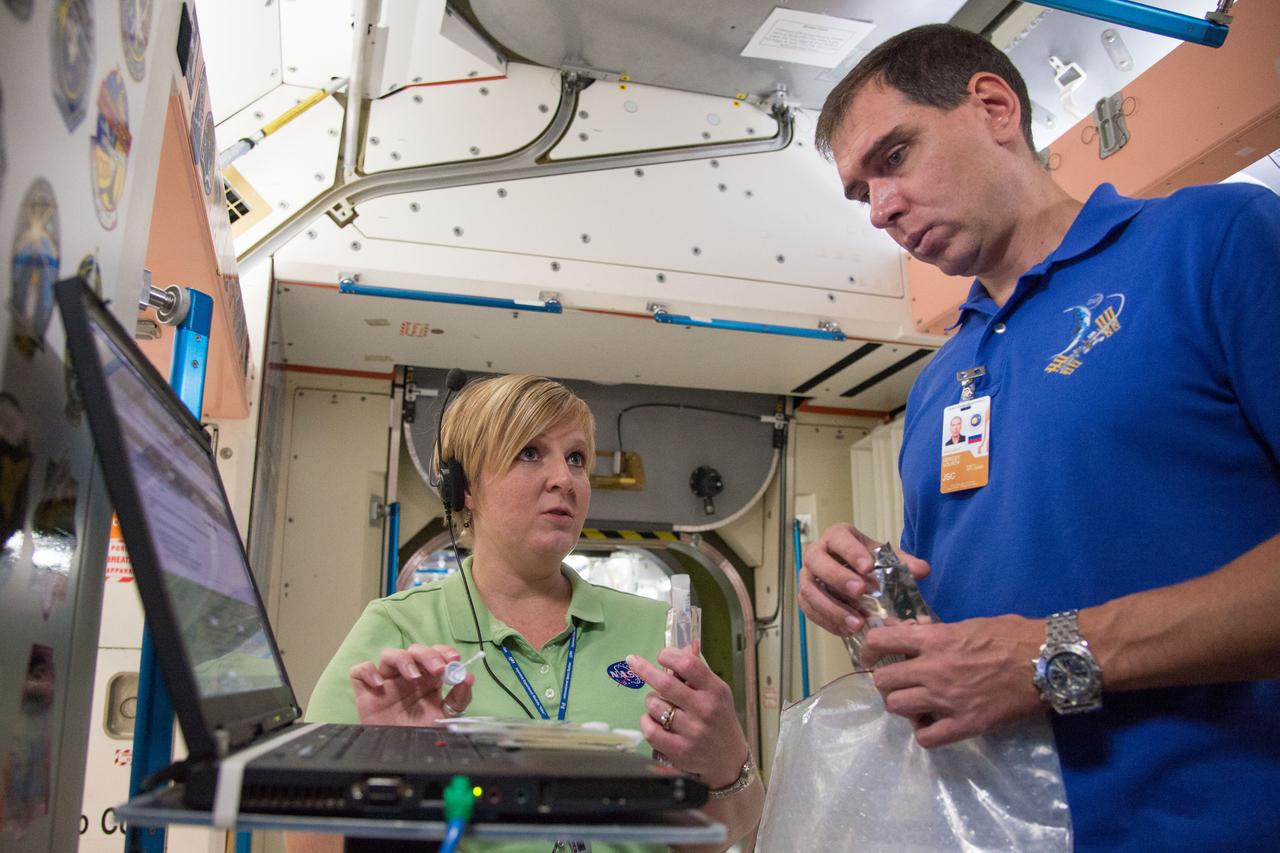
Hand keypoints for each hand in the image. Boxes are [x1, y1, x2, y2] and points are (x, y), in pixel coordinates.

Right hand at [348, 644, 473, 726]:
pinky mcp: (366, 691)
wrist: (402, 757)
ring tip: (412, 677)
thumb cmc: (421, 734)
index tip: (454, 659)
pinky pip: (360, 671)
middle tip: (438, 669)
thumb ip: (459, 699)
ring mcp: (387, 681)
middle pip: (415, 650)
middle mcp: (408, 676)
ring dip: (403, 659)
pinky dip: (368, 672)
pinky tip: (379, 685)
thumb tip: (469, 677)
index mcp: (428, 678)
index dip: (444, 651)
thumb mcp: (445, 718)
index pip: (435, 653)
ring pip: (389, 654)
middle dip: (428, 655)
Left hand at [626, 646, 748, 789]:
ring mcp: (692, 732)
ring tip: (660, 704)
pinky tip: (652, 719)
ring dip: (651, 700)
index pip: (688, 665)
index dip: (670, 655)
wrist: (729, 758)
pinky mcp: (679, 750)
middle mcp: (704, 710)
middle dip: (644, 669)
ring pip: (655, 705)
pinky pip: (650, 730)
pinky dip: (646, 721)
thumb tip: (685, 645)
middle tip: (633, 661)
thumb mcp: (717, 692)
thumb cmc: (719, 719)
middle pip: (665, 684)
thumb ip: (699, 671)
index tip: (661, 655)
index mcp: (715, 691)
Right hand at [799, 523, 929, 635]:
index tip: (868, 567)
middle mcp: (816, 553)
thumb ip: (903, 563)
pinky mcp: (806, 598)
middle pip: (817, 561)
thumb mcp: (885, 559)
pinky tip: (847, 630)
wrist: (853, 576)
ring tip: (856, 623)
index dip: (851, 552)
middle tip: (860, 592)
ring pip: (809, 590)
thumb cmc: (868, 563)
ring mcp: (808, 577)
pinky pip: (810, 610)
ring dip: (832, 607)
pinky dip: (828, 622)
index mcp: (837, 537)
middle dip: (838, 577)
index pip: (839, 539)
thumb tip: (922, 570)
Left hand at [863, 615, 1044, 747]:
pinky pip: (926, 738)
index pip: (880, 642)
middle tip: (899, 681)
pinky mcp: (966, 724)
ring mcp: (947, 699)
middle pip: (883, 681)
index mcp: (934, 639)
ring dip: (903, 705)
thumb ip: (935, 630)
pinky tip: (934, 724)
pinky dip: (925, 733)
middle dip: (886, 681)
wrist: (1048, 660)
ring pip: (897, 708)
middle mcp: (933, 669)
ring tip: (917, 703)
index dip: (871, 649)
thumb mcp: (968, 623)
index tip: (875, 655)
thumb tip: (909, 629)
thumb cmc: (1012, 634)